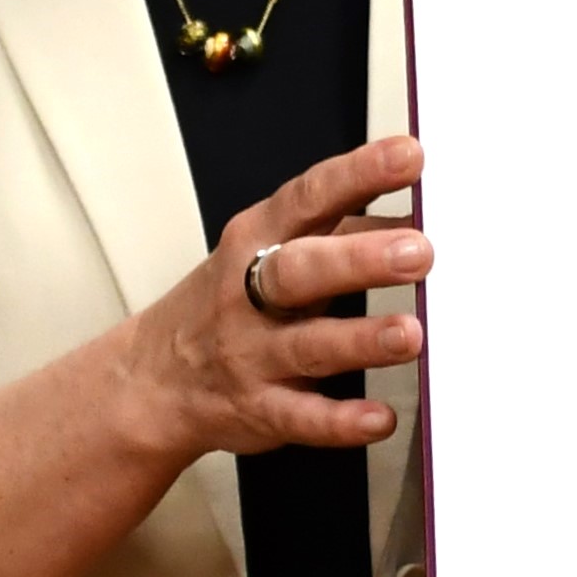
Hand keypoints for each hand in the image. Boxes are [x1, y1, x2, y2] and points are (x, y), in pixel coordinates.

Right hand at [117, 138, 425, 467]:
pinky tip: (380, 419)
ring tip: (410, 335)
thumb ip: (346, 232)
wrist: (155, 377)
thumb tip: (422, 217)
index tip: (409, 156)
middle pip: (300, 270)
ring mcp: (252, 354)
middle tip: (420, 253)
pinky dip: (339, 421)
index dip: (359, 173)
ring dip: (360, 340)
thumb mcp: (273, 250)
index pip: (309, 197)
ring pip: (308, 345)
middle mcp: (250, 293)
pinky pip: (301, 417)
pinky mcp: (259, 409)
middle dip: (360, 260)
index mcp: (259, 239)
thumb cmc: (232, 299)